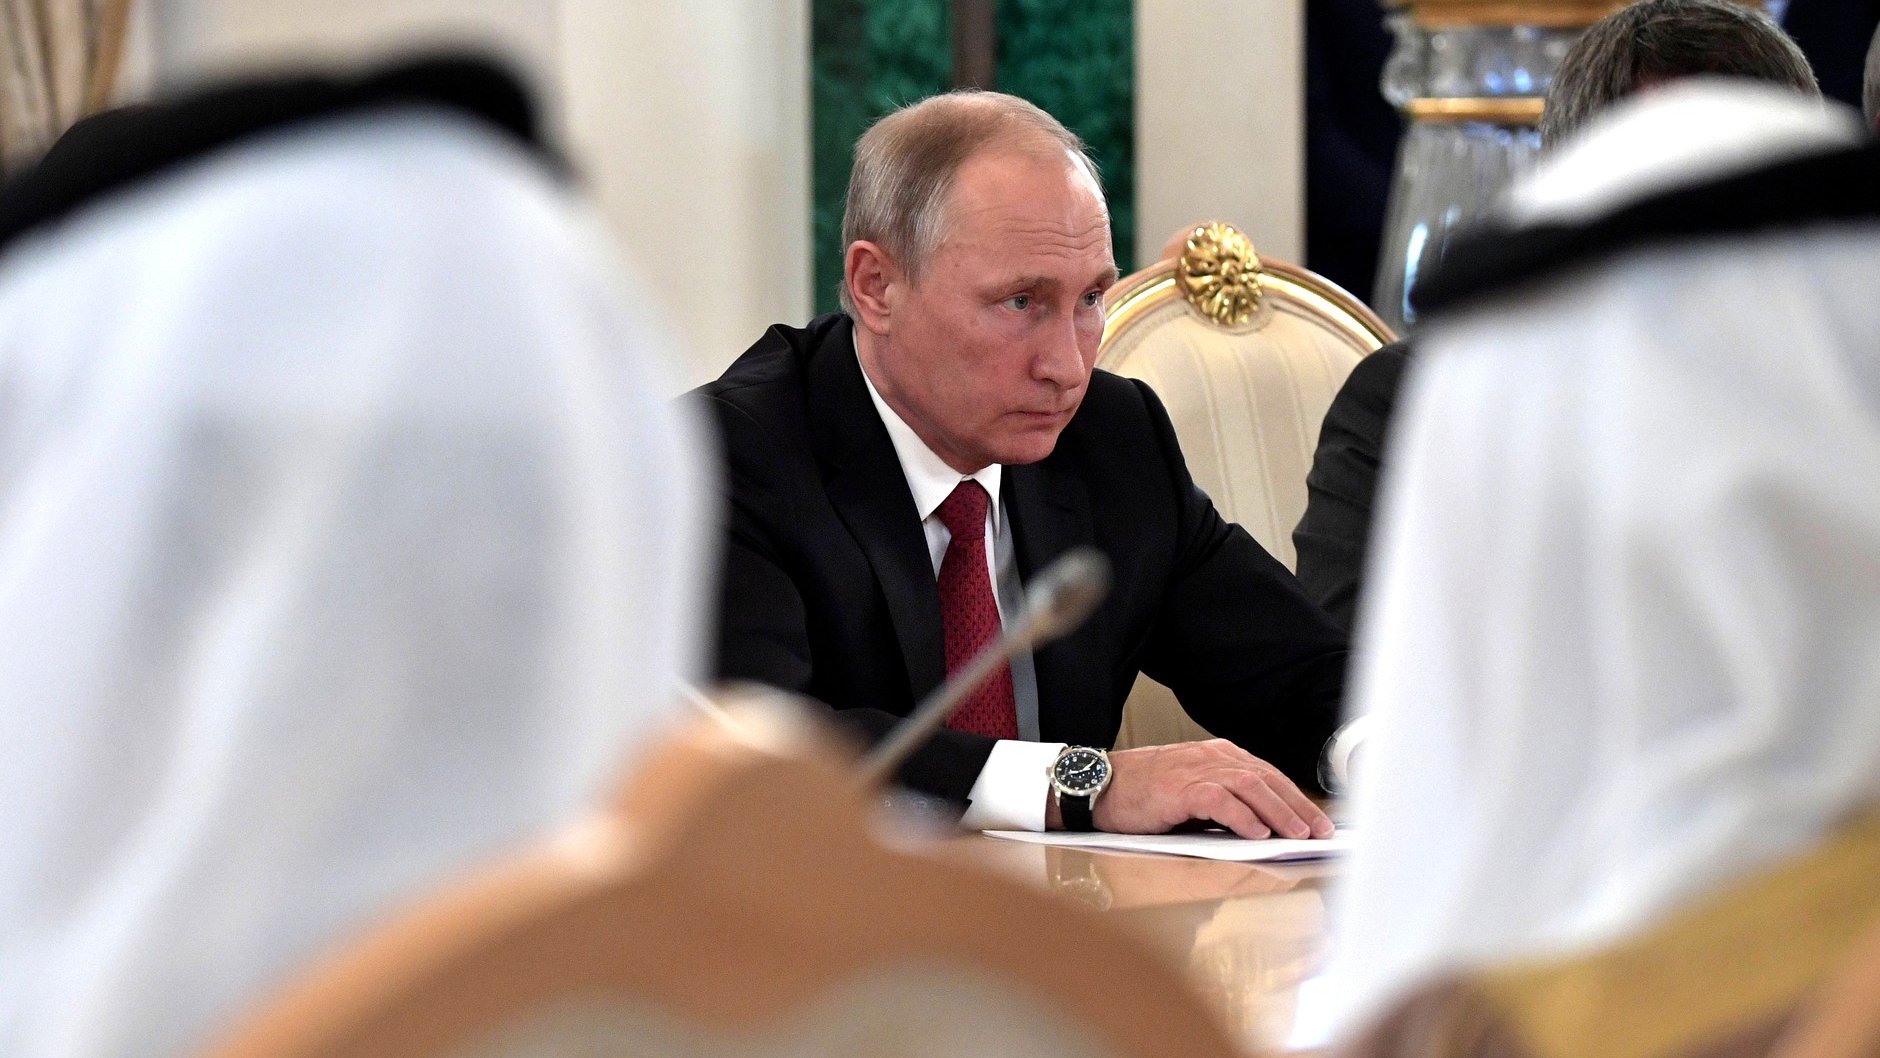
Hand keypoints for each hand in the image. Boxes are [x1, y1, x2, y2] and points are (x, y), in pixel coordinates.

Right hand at [1061, 739, 1333, 838]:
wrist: (1100, 786)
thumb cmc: (1144, 795)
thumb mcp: (1191, 794)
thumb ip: (1224, 804)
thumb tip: (1262, 831)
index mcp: (1217, 756)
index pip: (1267, 775)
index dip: (1295, 798)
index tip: (1316, 821)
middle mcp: (1211, 757)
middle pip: (1266, 779)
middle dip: (1296, 806)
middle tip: (1319, 831)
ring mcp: (1196, 769)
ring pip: (1250, 787)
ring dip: (1278, 812)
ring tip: (1296, 835)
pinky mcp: (1179, 787)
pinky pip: (1219, 800)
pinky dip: (1242, 816)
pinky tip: (1257, 833)